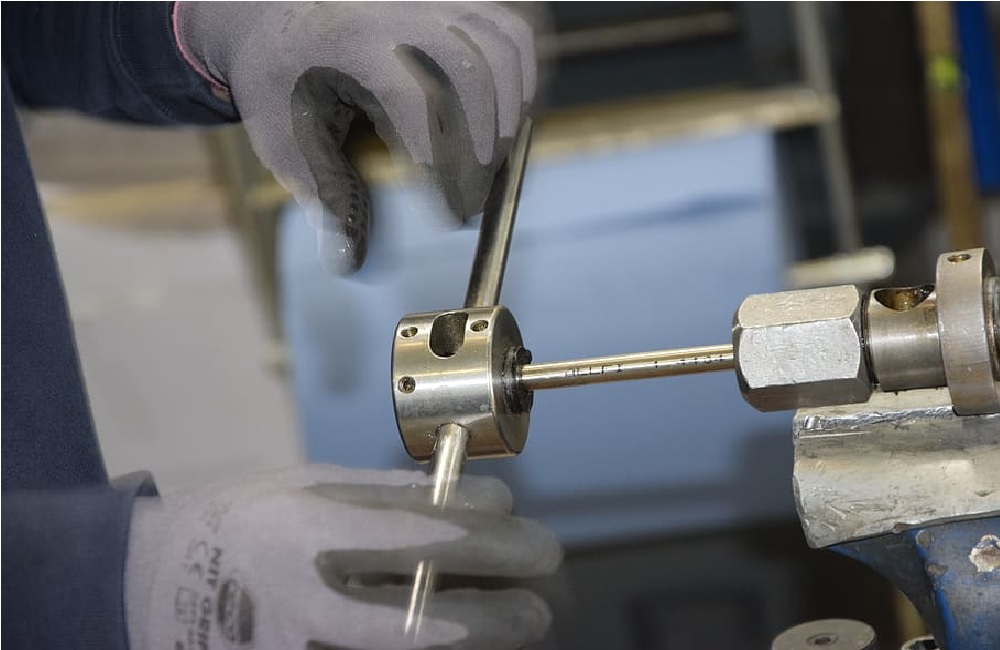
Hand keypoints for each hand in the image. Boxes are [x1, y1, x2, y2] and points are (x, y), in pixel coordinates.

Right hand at [126, 465, 560, 649]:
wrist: (149, 584)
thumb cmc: (240, 520)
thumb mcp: (306, 484)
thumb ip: (385, 497)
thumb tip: (471, 499)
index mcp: (306, 530)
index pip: (419, 535)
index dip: (489, 537)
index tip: (529, 534)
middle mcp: (301, 600)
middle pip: (421, 625)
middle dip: (498, 617)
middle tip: (540, 602)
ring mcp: (292, 648)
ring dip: (473, 645)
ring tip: (514, 625)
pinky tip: (456, 645)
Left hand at [174, 2, 538, 272]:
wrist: (269, 14)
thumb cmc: (279, 81)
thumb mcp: (286, 142)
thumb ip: (327, 199)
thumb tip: (348, 264)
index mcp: (349, 42)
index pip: (415, 101)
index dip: (443, 164)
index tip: (448, 215)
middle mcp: (397, 8)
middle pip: (470, 72)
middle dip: (482, 148)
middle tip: (471, 203)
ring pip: (502, 45)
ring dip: (509, 113)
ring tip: (492, 164)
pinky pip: (512, 27)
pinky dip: (524, 74)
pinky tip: (508, 118)